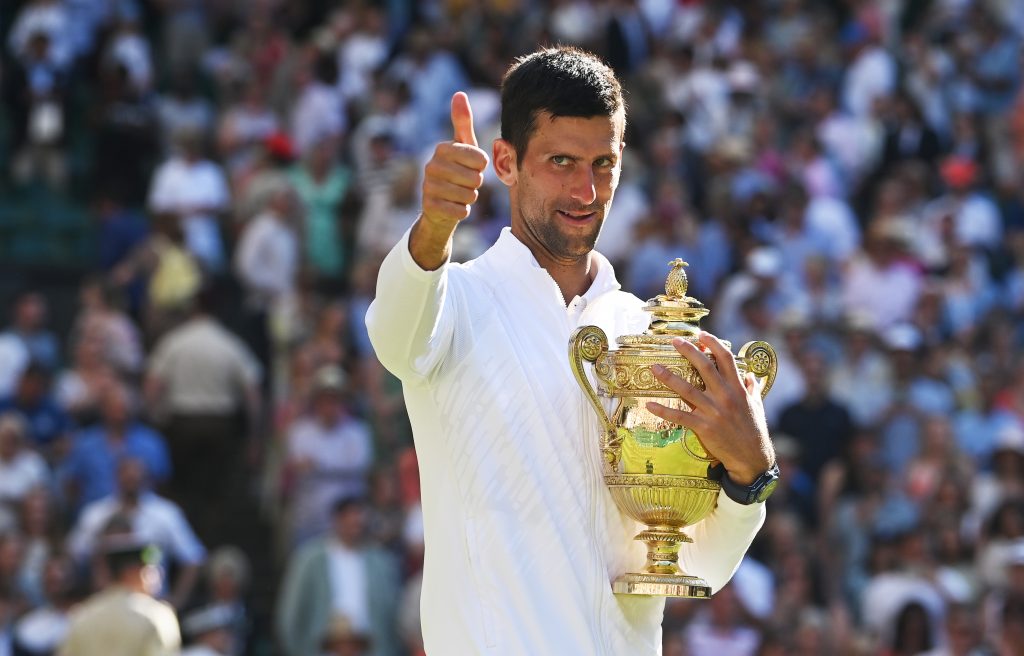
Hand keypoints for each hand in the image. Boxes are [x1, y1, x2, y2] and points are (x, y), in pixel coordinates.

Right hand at [421, 92, 488, 229]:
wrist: (439, 207)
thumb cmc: (457, 171)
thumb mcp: (462, 146)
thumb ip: (462, 122)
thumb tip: (459, 93)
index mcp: (443, 148)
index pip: (480, 159)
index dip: (481, 167)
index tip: (470, 167)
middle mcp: (432, 165)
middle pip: (476, 178)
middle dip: (475, 184)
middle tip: (463, 183)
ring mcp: (428, 186)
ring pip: (469, 195)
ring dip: (469, 198)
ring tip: (458, 194)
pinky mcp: (429, 206)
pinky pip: (461, 211)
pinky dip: (462, 211)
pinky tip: (453, 206)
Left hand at [645, 332, 773, 484]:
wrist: (752, 457)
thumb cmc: (754, 430)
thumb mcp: (757, 405)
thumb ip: (752, 389)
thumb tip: (751, 375)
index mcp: (738, 388)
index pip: (726, 359)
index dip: (713, 343)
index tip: (701, 334)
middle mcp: (725, 396)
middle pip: (705, 367)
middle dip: (689, 351)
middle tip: (674, 340)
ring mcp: (713, 411)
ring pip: (687, 389)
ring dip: (668, 377)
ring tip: (654, 367)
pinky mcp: (704, 427)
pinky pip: (679, 416)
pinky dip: (663, 411)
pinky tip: (649, 405)